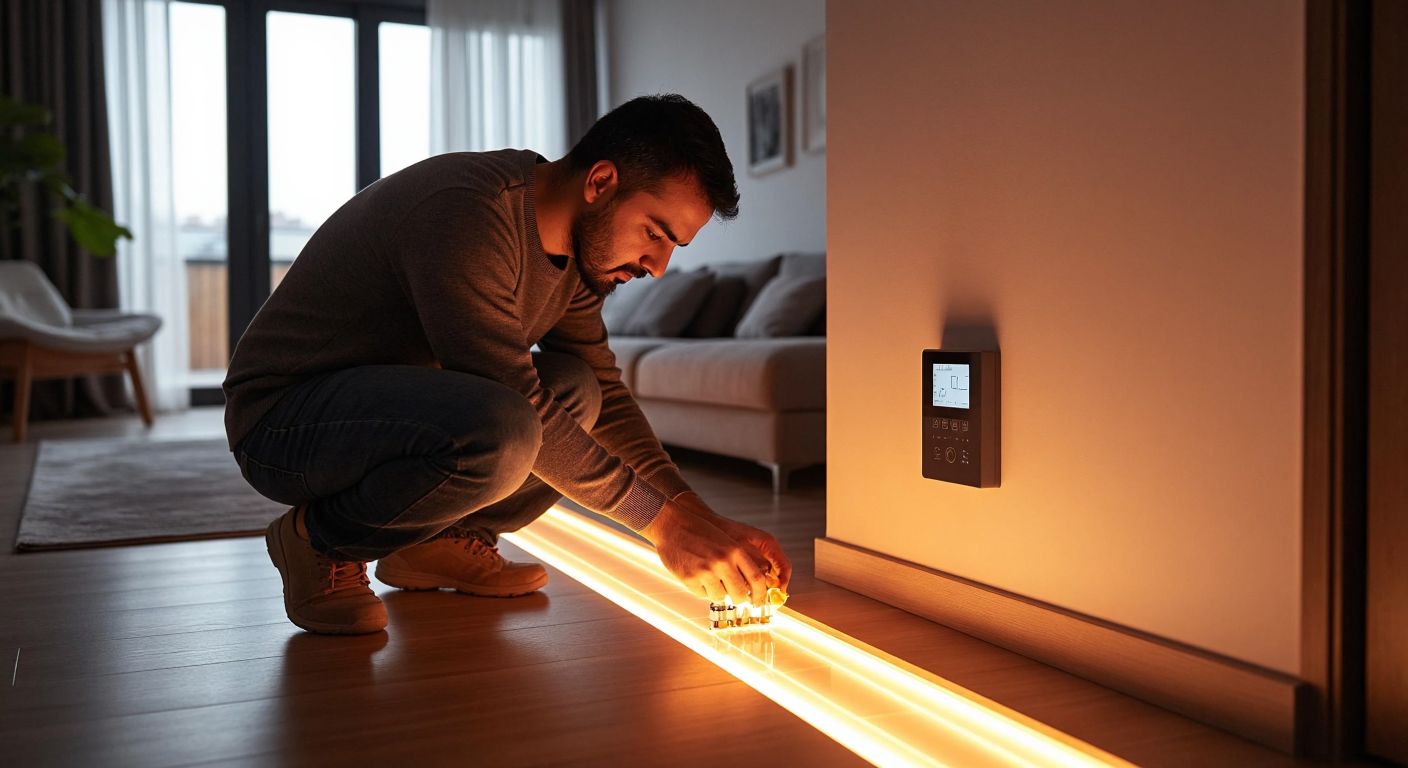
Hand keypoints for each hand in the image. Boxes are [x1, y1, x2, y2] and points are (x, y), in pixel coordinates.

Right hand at [640, 496, 774, 604]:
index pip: (757, 579)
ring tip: (709, 577)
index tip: (759, 602)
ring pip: (720, 597)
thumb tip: (750, 589)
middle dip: (739, 600)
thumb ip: (739, 562)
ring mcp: (705, 571)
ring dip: (717, 592)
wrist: (673, 524)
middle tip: (736, 598)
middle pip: (740, 594)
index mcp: (735, 551)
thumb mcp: (726, 542)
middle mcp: (722, 561)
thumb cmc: (701, 532)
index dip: (760, 595)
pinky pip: (702, 594)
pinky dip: (701, 589)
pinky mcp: (689, 578)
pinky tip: (696, 575)